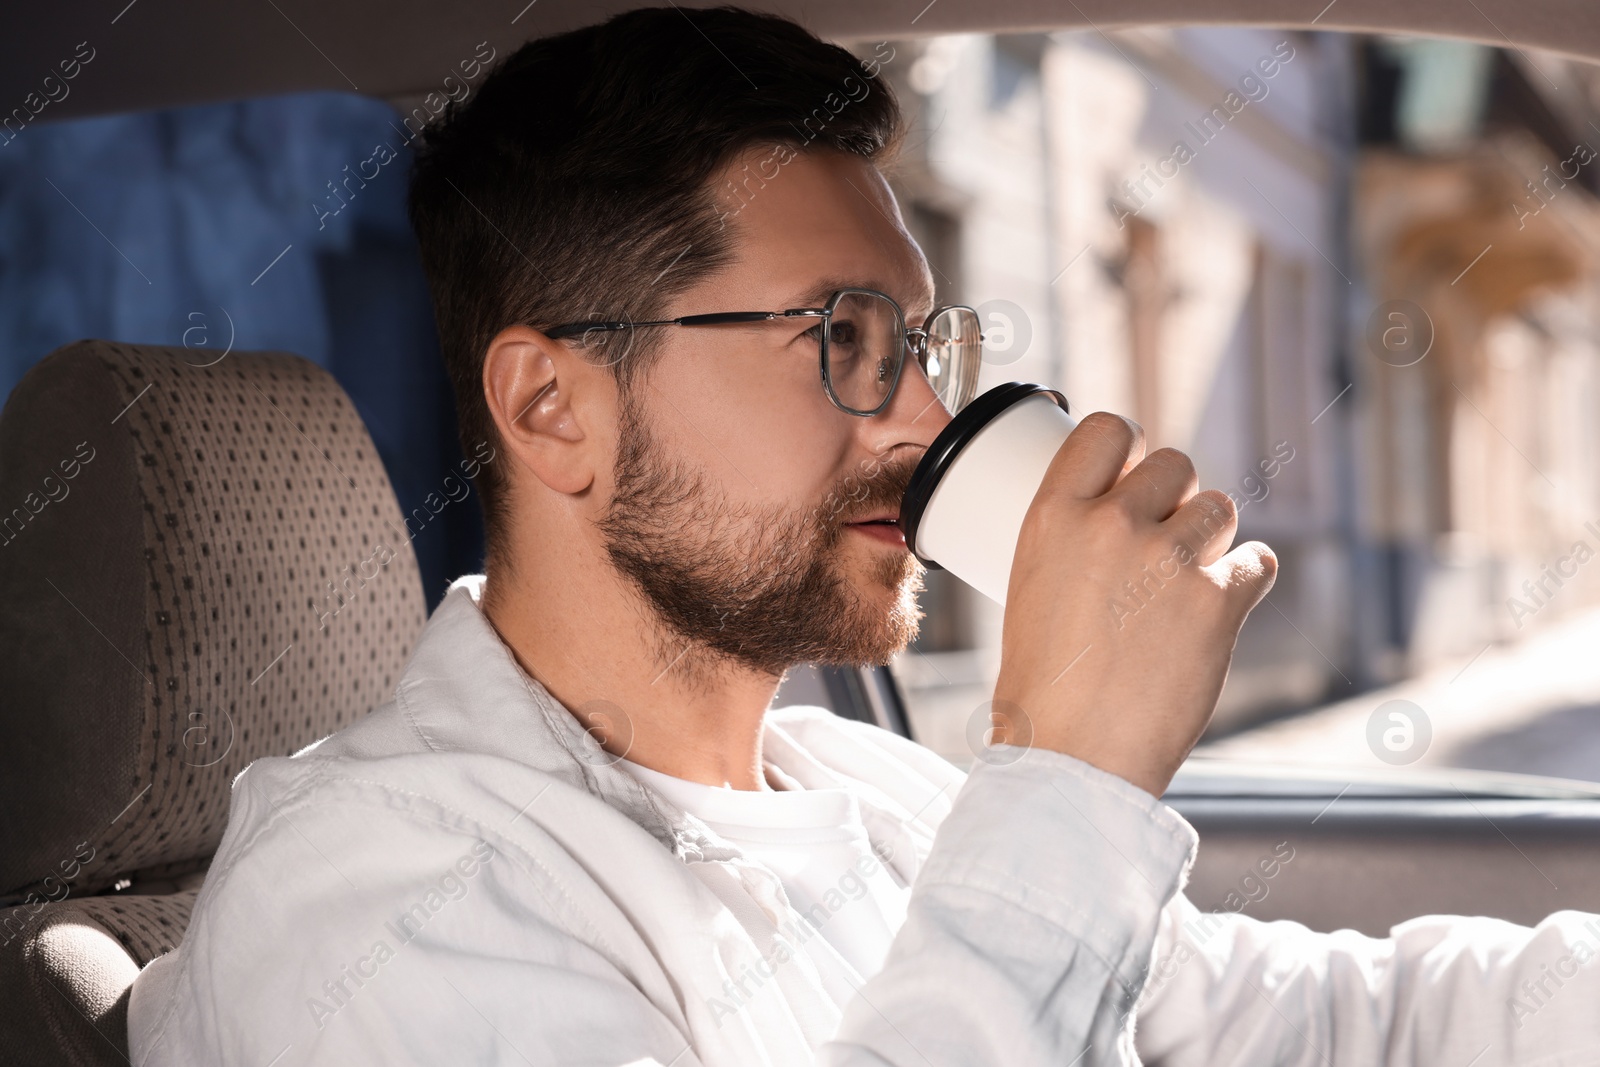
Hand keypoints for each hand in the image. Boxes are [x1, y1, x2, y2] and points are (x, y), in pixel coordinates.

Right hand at [990, 412, 1276, 796]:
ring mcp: (1166, 561)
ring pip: (1219, 507)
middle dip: (1176, 498)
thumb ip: (1072, 541)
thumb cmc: (1043, 688)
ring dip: (1210, 538)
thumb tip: (1116, 517)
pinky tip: (1223, 602)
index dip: (1130, 444)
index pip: (1108, 429)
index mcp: (1053, 516)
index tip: (1135, 466)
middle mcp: (1110, 525)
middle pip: (1174, 465)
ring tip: (1186, 583)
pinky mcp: (1216, 603)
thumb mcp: (1029, 588)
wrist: (1072, 757)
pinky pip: (1257, 561)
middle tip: (1163, 543)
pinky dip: (1247, 579)